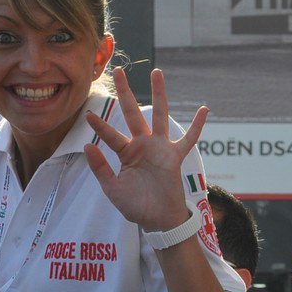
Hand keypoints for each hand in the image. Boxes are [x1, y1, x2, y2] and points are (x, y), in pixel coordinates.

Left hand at [83, 67, 208, 231]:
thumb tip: (87, 145)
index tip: (88, 114)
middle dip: (125, 93)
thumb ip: (100, 168)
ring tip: (156, 73)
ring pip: (159, 116)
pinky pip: (189, 138)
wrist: (158, 220)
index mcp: (126, 153)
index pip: (110, 135)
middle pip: (132, 113)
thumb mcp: (112, 189)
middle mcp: (142, 145)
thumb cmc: (136, 206)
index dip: (99, 126)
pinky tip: (204, 109)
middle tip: (119, 71)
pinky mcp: (175, 156)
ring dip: (159, 94)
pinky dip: (197, 125)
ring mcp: (160, 148)